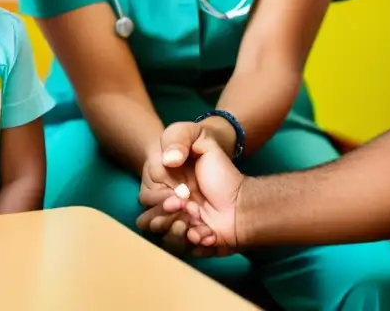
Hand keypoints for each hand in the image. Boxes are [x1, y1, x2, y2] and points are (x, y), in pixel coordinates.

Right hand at [137, 130, 244, 256]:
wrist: (242, 198)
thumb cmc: (218, 167)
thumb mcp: (200, 138)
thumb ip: (178, 138)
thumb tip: (168, 159)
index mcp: (162, 187)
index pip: (146, 199)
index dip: (160, 199)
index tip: (181, 194)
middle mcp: (166, 209)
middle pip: (148, 222)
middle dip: (167, 217)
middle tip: (189, 207)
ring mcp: (178, 227)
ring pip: (163, 239)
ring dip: (178, 232)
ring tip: (199, 222)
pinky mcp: (190, 244)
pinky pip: (184, 251)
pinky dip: (197, 241)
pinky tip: (209, 233)